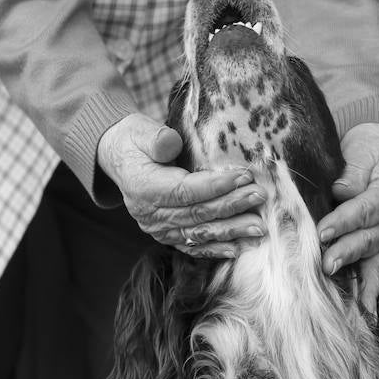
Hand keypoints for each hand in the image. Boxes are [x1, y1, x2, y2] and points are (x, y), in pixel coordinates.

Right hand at [96, 112, 265, 257]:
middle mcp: (150, 214)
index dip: (216, 186)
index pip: (186, 191)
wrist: (119, 158)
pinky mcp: (166, 235)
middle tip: (259, 197)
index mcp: (144, 188)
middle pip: (197, 214)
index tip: (243, 177)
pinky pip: (193, 245)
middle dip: (232, 206)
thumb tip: (171, 143)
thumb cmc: (135, 141)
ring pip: (199, 233)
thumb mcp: (140, 131)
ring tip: (258, 226)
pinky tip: (238, 247)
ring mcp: (157, 228)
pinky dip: (216, 247)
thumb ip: (156, 138)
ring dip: (231, 231)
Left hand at [317, 122, 378, 312]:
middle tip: (325, 263)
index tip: (323, 232)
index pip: (366, 209)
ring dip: (352, 271)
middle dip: (345, 251)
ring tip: (334, 282)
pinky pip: (376, 269)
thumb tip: (341, 191)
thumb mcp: (360, 154)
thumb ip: (352, 174)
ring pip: (370, 255)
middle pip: (368, 236)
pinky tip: (365, 311)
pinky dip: (370, 290)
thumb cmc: (364, 153)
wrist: (376, 152)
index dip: (344, 221)